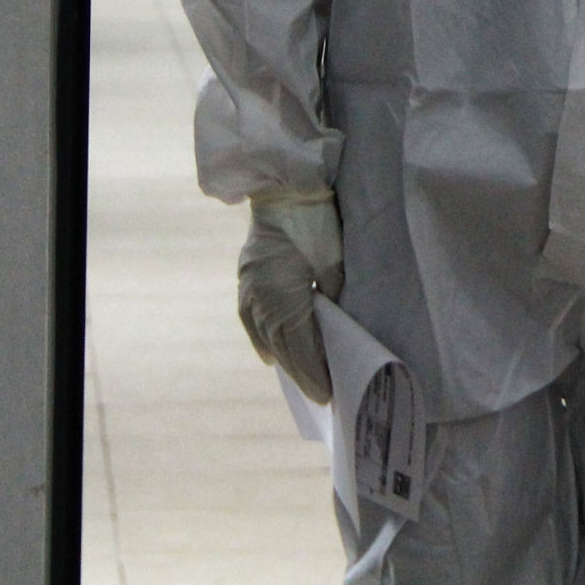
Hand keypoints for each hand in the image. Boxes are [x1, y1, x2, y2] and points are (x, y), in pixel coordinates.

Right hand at [237, 190, 344, 405]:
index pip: (301, 346)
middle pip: (283, 347)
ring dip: (284, 360)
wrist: (284, 188)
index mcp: (284, 297)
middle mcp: (261, 299)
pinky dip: (261, 340)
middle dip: (302, 373)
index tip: (328, 394)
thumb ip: (334, 294)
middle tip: (321, 396)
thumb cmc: (315, 220)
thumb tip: (337, 324)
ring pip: (266, 336)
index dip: (314, 373)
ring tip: (301, 381)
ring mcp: (250, 289)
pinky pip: (251, 320)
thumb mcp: (334, 260)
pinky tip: (269, 356)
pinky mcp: (246, 279)